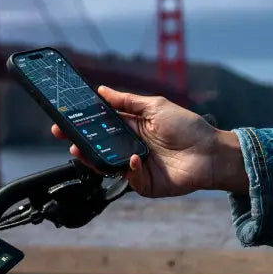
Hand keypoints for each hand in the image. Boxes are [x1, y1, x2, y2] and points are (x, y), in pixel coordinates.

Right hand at [49, 86, 247, 197]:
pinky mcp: (144, 184)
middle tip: (61, 133)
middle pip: (99, 145)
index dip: (84, 121)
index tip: (66, 116)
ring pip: (107, 164)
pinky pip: (128, 178)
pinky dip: (128, 168)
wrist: (211, 153)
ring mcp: (136, 166)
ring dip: (92, 157)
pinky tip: (134, 159)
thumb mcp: (155, 106)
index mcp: (133, 127)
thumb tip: (101, 90)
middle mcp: (131, 147)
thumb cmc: (188, 127)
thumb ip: (127, 101)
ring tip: (80, 149)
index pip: (102, 124)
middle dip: (78, 139)